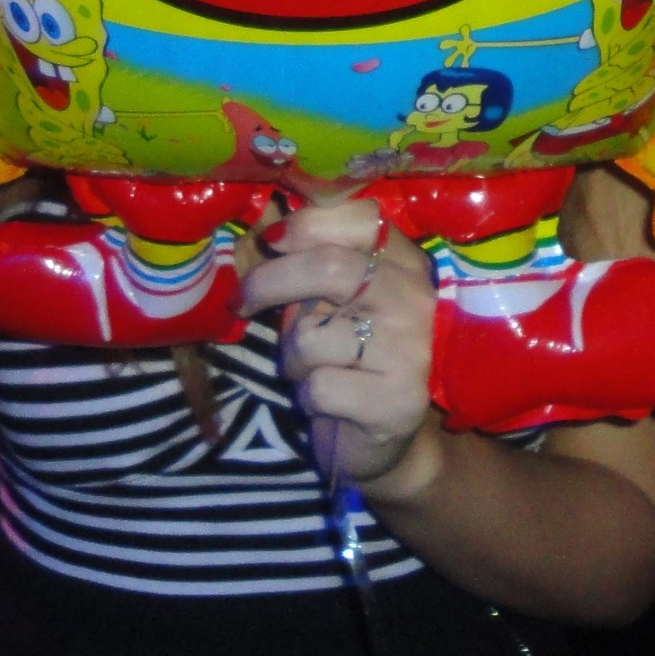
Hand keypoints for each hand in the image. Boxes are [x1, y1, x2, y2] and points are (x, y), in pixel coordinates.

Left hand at [241, 198, 436, 486]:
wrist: (381, 438)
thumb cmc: (346, 355)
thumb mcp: (332, 299)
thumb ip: (311, 261)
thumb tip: (268, 227)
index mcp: (403, 263)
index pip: (360, 217)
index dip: (307, 223)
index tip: (272, 240)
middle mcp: (413, 299)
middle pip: (326, 268)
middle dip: (268, 282)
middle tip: (241, 300)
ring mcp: (410, 350)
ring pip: (310, 336)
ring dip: (293, 358)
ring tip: (312, 370)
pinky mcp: (398, 400)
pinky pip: (318, 386)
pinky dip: (308, 397)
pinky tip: (328, 403)